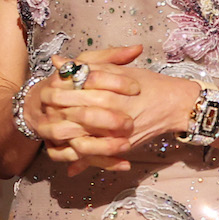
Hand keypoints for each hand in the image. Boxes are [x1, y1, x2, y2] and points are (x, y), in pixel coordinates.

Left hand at [42, 49, 201, 173]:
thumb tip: (57, 61)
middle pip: (76, 114)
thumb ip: (88, 65)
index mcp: (110, 89)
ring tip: (50, 133)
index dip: (57, 90)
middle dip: (56, 113)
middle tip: (43, 112)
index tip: (45, 88)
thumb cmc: (148, 83)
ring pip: (83, 137)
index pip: (76, 90)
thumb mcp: (118, 69)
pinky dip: (81, 158)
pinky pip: (98, 154)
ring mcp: (118, 130)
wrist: (176, 104)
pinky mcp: (123, 145)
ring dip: (64, 137)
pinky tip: (67, 156)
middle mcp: (113, 110)